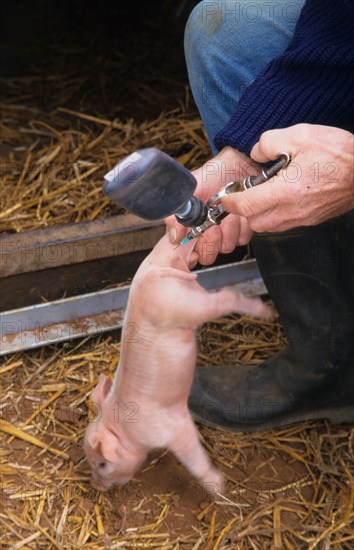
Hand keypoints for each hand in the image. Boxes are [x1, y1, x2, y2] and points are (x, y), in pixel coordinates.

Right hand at [165, 147, 254, 264]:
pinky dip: (243, 224)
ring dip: (229, 228)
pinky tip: (240, 212)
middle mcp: (207, 235)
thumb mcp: (190, 190)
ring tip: (228, 211)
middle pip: (208, 255)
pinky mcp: (244, 230)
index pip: (190, 254)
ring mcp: (227, 234)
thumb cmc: (212, 175)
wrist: (238, 165)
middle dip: (212, 238)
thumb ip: (177, 215)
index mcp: (191, 228)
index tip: (201, 233)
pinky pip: (243, 238)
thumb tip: (174, 238)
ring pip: (227, 246)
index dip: (196, 248)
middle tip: (214, 222)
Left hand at [220, 124, 353, 231]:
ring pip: (269, 226)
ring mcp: (303, 218)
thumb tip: (257, 153)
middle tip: (248, 190)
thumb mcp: (301, 135)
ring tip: (267, 192)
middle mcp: (292, 211)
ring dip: (261, 213)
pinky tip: (284, 195)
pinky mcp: (312, 220)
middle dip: (245, 209)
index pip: (246, 206)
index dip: (230, 201)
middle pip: (254, 222)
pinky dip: (277, 214)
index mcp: (285, 192)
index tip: (225, 195)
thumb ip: (270, 142)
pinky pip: (285, 223)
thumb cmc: (338, 154)